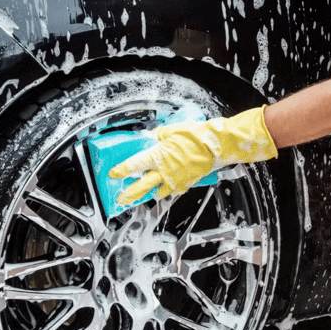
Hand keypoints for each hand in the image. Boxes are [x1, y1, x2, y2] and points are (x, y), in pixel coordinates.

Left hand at [108, 106, 277, 203]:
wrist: (217, 145)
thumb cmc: (196, 135)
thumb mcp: (172, 131)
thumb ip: (159, 137)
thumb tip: (151, 138)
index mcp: (158, 156)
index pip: (135, 164)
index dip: (122, 170)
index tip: (113, 174)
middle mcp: (165, 171)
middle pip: (143, 185)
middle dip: (130, 193)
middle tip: (121, 198)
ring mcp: (177, 179)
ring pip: (159, 191)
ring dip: (151, 192)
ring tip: (145, 194)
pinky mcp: (187, 183)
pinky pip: (174, 189)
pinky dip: (168, 189)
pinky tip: (166, 188)